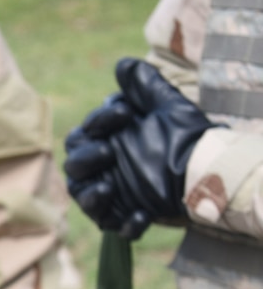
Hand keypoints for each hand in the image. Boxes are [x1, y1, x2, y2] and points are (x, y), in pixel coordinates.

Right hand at [63, 59, 217, 239]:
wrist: (212, 170)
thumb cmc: (186, 137)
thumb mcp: (169, 108)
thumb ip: (145, 87)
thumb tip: (124, 63)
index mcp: (105, 140)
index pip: (85, 132)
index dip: (99, 122)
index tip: (123, 112)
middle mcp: (102, 167)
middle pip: (75, 166)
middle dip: (85, 159)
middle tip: (108, 152)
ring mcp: (113, 193)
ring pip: (84, 196)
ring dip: (92, 195)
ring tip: (108, 189)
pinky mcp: (127, 217)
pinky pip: (116, 224)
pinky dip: (125, 222)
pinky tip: (143, 215)